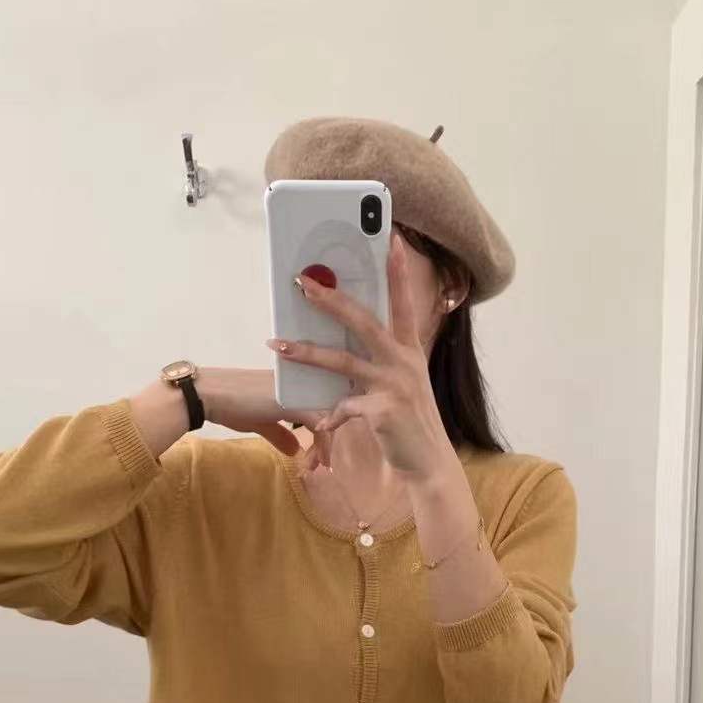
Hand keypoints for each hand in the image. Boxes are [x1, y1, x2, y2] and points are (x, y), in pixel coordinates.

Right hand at [194, 367, 322, 454]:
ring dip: (324, 446)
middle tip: (320, 465)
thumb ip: (280, 433)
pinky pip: (320, 423)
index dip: (323, 432)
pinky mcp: (294, 401)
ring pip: (327, 418)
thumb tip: (295, 450)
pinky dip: (322, 443)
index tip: (318, 457)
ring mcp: (299, 391)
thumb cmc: (230, 405)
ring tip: (317, 466)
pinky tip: (318, 460)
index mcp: (295, 386)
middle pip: (329, 413)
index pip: (321, 407)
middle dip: (327, 441)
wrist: (209, 395)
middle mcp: (301, 385)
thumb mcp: (260, 421)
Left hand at [264, 231, 457, 483]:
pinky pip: (344, 407)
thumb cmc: (409, 422)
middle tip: (302, 282)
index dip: (399, 270)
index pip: (403, 302)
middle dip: (330, 299)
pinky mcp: (383, 411)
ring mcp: (394, 385)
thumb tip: (344, 345)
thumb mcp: (402, 384)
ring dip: (305, 351)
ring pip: (342, 361)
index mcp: (409, 350)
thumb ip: (380, 362)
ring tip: (276, 344)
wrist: (427, 463)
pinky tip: (322, 424)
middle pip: (363, 321)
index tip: (392, 239)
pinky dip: (330, 416)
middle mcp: (404, 362)